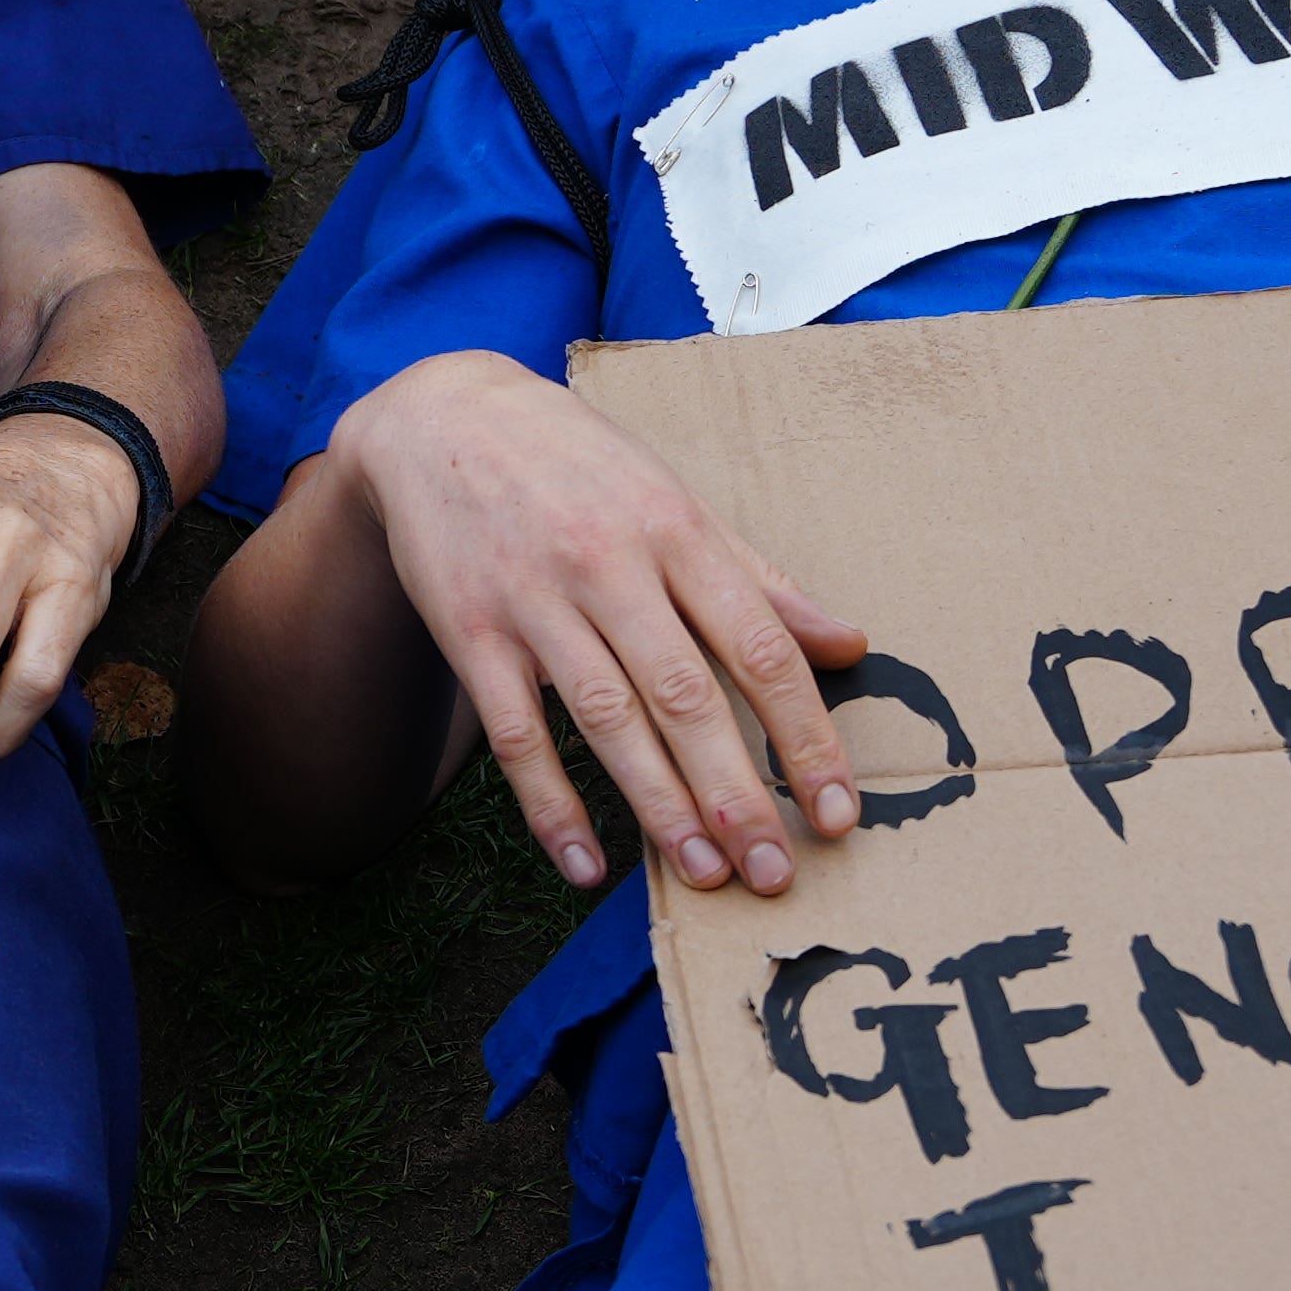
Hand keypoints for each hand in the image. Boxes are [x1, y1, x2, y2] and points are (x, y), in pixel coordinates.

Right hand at [329, 344, 865, 894]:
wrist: (440, 416)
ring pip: (606, 719)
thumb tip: (849, 645)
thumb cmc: (577, 465)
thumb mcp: (675, 501)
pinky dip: (550, 804)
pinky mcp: (470, 632)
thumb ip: (759, 579)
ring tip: (705, 874)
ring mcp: (534, 601)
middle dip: (737, 793)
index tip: (837, 812)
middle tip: (774, 874)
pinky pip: (514, 734)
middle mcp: (609, 565)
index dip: (804, 735)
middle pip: (685, 695)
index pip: (758, 646)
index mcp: (675, 532)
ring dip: (658, 806)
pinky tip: (587, 866)